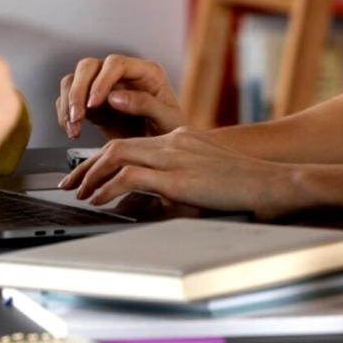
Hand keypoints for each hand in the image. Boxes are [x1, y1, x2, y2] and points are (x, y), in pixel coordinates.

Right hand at [56, 55, 186, 140]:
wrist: (163, 155)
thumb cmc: (172, 134)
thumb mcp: (169, 121)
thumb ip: (146, 105)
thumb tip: (115, 97)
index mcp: (145, 73)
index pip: (116, 63)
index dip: (101, 81)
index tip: (94, 103)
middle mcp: (122, 75)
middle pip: (89, 67)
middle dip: (78, 91)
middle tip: (77, 116)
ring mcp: (105, 88)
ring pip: (74, 80)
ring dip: (68, 103)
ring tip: (73, 127)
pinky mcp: (93, 105)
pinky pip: (69, 100)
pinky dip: (65, 115)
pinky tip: (73, 131)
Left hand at [59, 128, 299, 219]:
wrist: (273, 183)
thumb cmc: (246, 188)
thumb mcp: (206, 180)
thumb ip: (180, 184)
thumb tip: (155, 203)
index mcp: (180, 139)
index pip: (130, 142)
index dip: (102, 159)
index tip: (86, 175)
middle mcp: (173, 142)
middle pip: (116, 145)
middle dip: (86, 165)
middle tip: (69, 184)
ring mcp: (175, 156)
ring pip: (117, 154)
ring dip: (91, 174)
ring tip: (79, 193)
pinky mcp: (177, 177)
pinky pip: (130, 176)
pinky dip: (108, 187)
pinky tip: (99, 199)